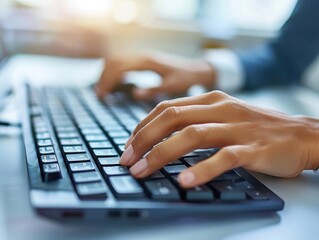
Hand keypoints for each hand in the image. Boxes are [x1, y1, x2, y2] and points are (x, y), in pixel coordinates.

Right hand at [95, 54, 215, 99]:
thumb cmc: (186, 78)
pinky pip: (123, 63)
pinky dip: (114, 73)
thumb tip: (134, 94)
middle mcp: (142, 57)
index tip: (102, 95)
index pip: (119, 66)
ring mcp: (142, 58)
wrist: (196, 70)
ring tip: (104, 91)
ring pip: (116, 60)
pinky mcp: (143, 62)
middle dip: (104, 77)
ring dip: (107, 74)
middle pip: (114, 61)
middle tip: (100, 95)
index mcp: (147, 62)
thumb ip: (153, 90)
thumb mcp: (171, 86)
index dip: (108, 80)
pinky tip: (114, 84)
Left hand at [120, 91, 318, 187]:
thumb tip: (162, 138)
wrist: (302, 134)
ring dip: (161, 154)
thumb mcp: (223, 116)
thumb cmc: (257, 127)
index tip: (128, 145)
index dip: (142, 127)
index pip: (166, 108)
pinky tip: (184, 181)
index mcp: (210, 100)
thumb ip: (196, 122)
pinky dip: (201, 170)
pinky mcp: (253, 148)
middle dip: (143, 139)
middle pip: (171, 118)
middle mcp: (220, 109)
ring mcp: (236, 127)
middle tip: (127, 160)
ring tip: (142, 171)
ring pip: (191, 136)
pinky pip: (223, 157)